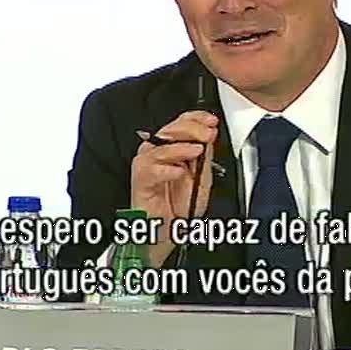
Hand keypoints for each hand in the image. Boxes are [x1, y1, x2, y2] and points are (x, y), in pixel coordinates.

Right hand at [130, 111, 217, 267]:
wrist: (168, 231)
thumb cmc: (180, 206)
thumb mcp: (202, 178)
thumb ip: (205, 156)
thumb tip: (209, 134)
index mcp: (173, 148)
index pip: (181, 123)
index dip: (196, 118)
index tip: (211, 121)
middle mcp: (157, 153)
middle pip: (169, 130)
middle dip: (191, 129)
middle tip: (207, 134)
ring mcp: (146, 166)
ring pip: (158, 148)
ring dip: (180, 148)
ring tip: (196, 151)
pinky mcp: (139, 182)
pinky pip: (149, 171)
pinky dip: (165, 170)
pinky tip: (178, 172)